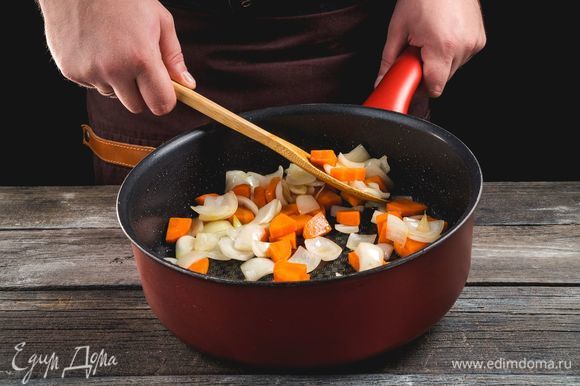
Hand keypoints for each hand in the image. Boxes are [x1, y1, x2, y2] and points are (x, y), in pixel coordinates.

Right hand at [38, 0, 195, 114]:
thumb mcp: (160, 20)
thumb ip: (174, 57)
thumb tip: (187, 85)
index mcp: (141, 58)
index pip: (161, 104)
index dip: (165, 99)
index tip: (164, 89)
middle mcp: (115, 69)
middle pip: (136, 106)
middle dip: (141, 92)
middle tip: (137, 65)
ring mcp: (90, 72)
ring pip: (113, 94)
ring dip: (117, 81)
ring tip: (113, 49)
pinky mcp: (70, 71)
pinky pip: (92, 84)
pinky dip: (96, 72)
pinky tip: (95, 47)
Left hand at [376, 0, 485, 96]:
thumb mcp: (398, 30)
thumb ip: (388, 61)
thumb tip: (381, 81)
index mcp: (443, 47)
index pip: (434, 88)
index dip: (420, 87)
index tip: (411, 79)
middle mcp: (463, 47)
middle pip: (442, 79)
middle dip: (427, 71)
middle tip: (417, 51)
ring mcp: (474, 43)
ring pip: (452, 69)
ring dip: (439, 62)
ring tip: (430, 40)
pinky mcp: (480, 39)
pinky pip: (462, 57)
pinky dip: (450, 52)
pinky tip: (442, 36)